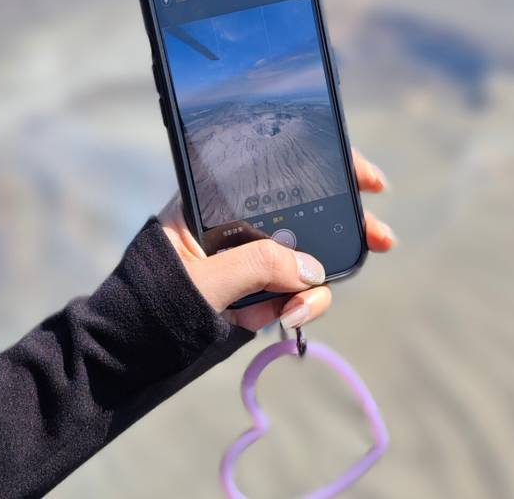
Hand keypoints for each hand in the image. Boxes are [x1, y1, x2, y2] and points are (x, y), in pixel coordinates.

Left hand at [157, 149, 395, 330]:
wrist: (131, 345)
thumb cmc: (153, 298)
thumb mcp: (204, 278)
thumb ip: (257, 266)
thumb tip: (312, 270)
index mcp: (216, 199)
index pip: (276, 169)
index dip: (327, 168)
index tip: (366, 181)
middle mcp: (240, 224)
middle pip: (306, 214)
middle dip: (346, 230)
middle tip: (382, 239)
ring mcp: (251, 258)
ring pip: (305, 260)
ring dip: (314, 288)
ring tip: (295, 312)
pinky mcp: (257, 292)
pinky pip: (293, 293)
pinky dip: (297, 307)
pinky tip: (284, 318)